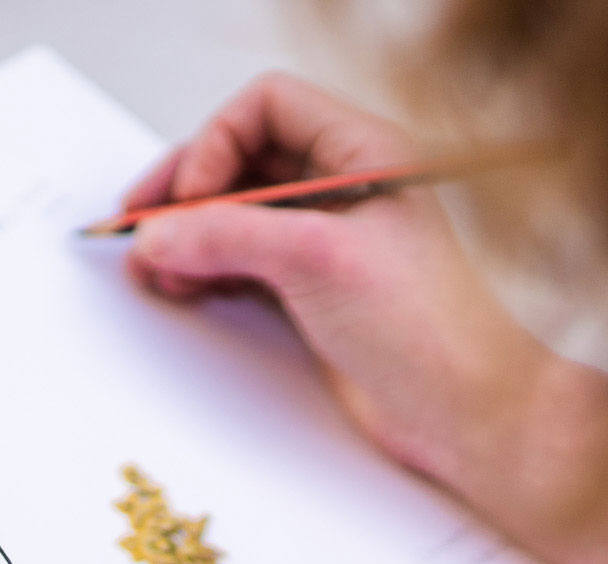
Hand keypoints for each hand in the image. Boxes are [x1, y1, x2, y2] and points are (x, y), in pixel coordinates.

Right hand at [123, 72, 559, 481]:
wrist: (464, 414)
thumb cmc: (432, 331)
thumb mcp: (320, 261)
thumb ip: (230, 237)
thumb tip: (160, 233)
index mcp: (363, 153)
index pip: (268, 106)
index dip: (218, 141)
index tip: (194, 195)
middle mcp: (341, 188)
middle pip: (239, 160)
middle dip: (187, 191)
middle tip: (142, 224)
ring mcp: (323, 240)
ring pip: (233, 214)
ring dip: (187, 234)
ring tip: (153, 265)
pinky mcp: (309, 290)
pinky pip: (238, 260)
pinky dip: (202, 268)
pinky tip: (180, 285)